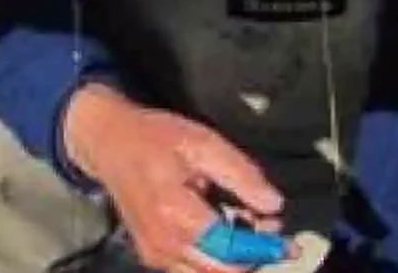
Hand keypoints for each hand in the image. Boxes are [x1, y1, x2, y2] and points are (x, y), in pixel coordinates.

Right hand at [63, 84, 286, 272]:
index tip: (290, 241)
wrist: (107, 143)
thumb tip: (274, 205)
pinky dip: (215, 259)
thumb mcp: (202, 142)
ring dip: (235, 260)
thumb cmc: (154, 137)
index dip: (265, 248)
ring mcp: (155, 254)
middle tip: (268, 229)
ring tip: (246, 227)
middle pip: (224, 271)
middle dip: (254, 255)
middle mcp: (163, 242)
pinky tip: (223, 231)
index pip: (231, 249)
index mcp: (175, 212)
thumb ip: (240, 174)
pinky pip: (192, 269)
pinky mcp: (152, 256)